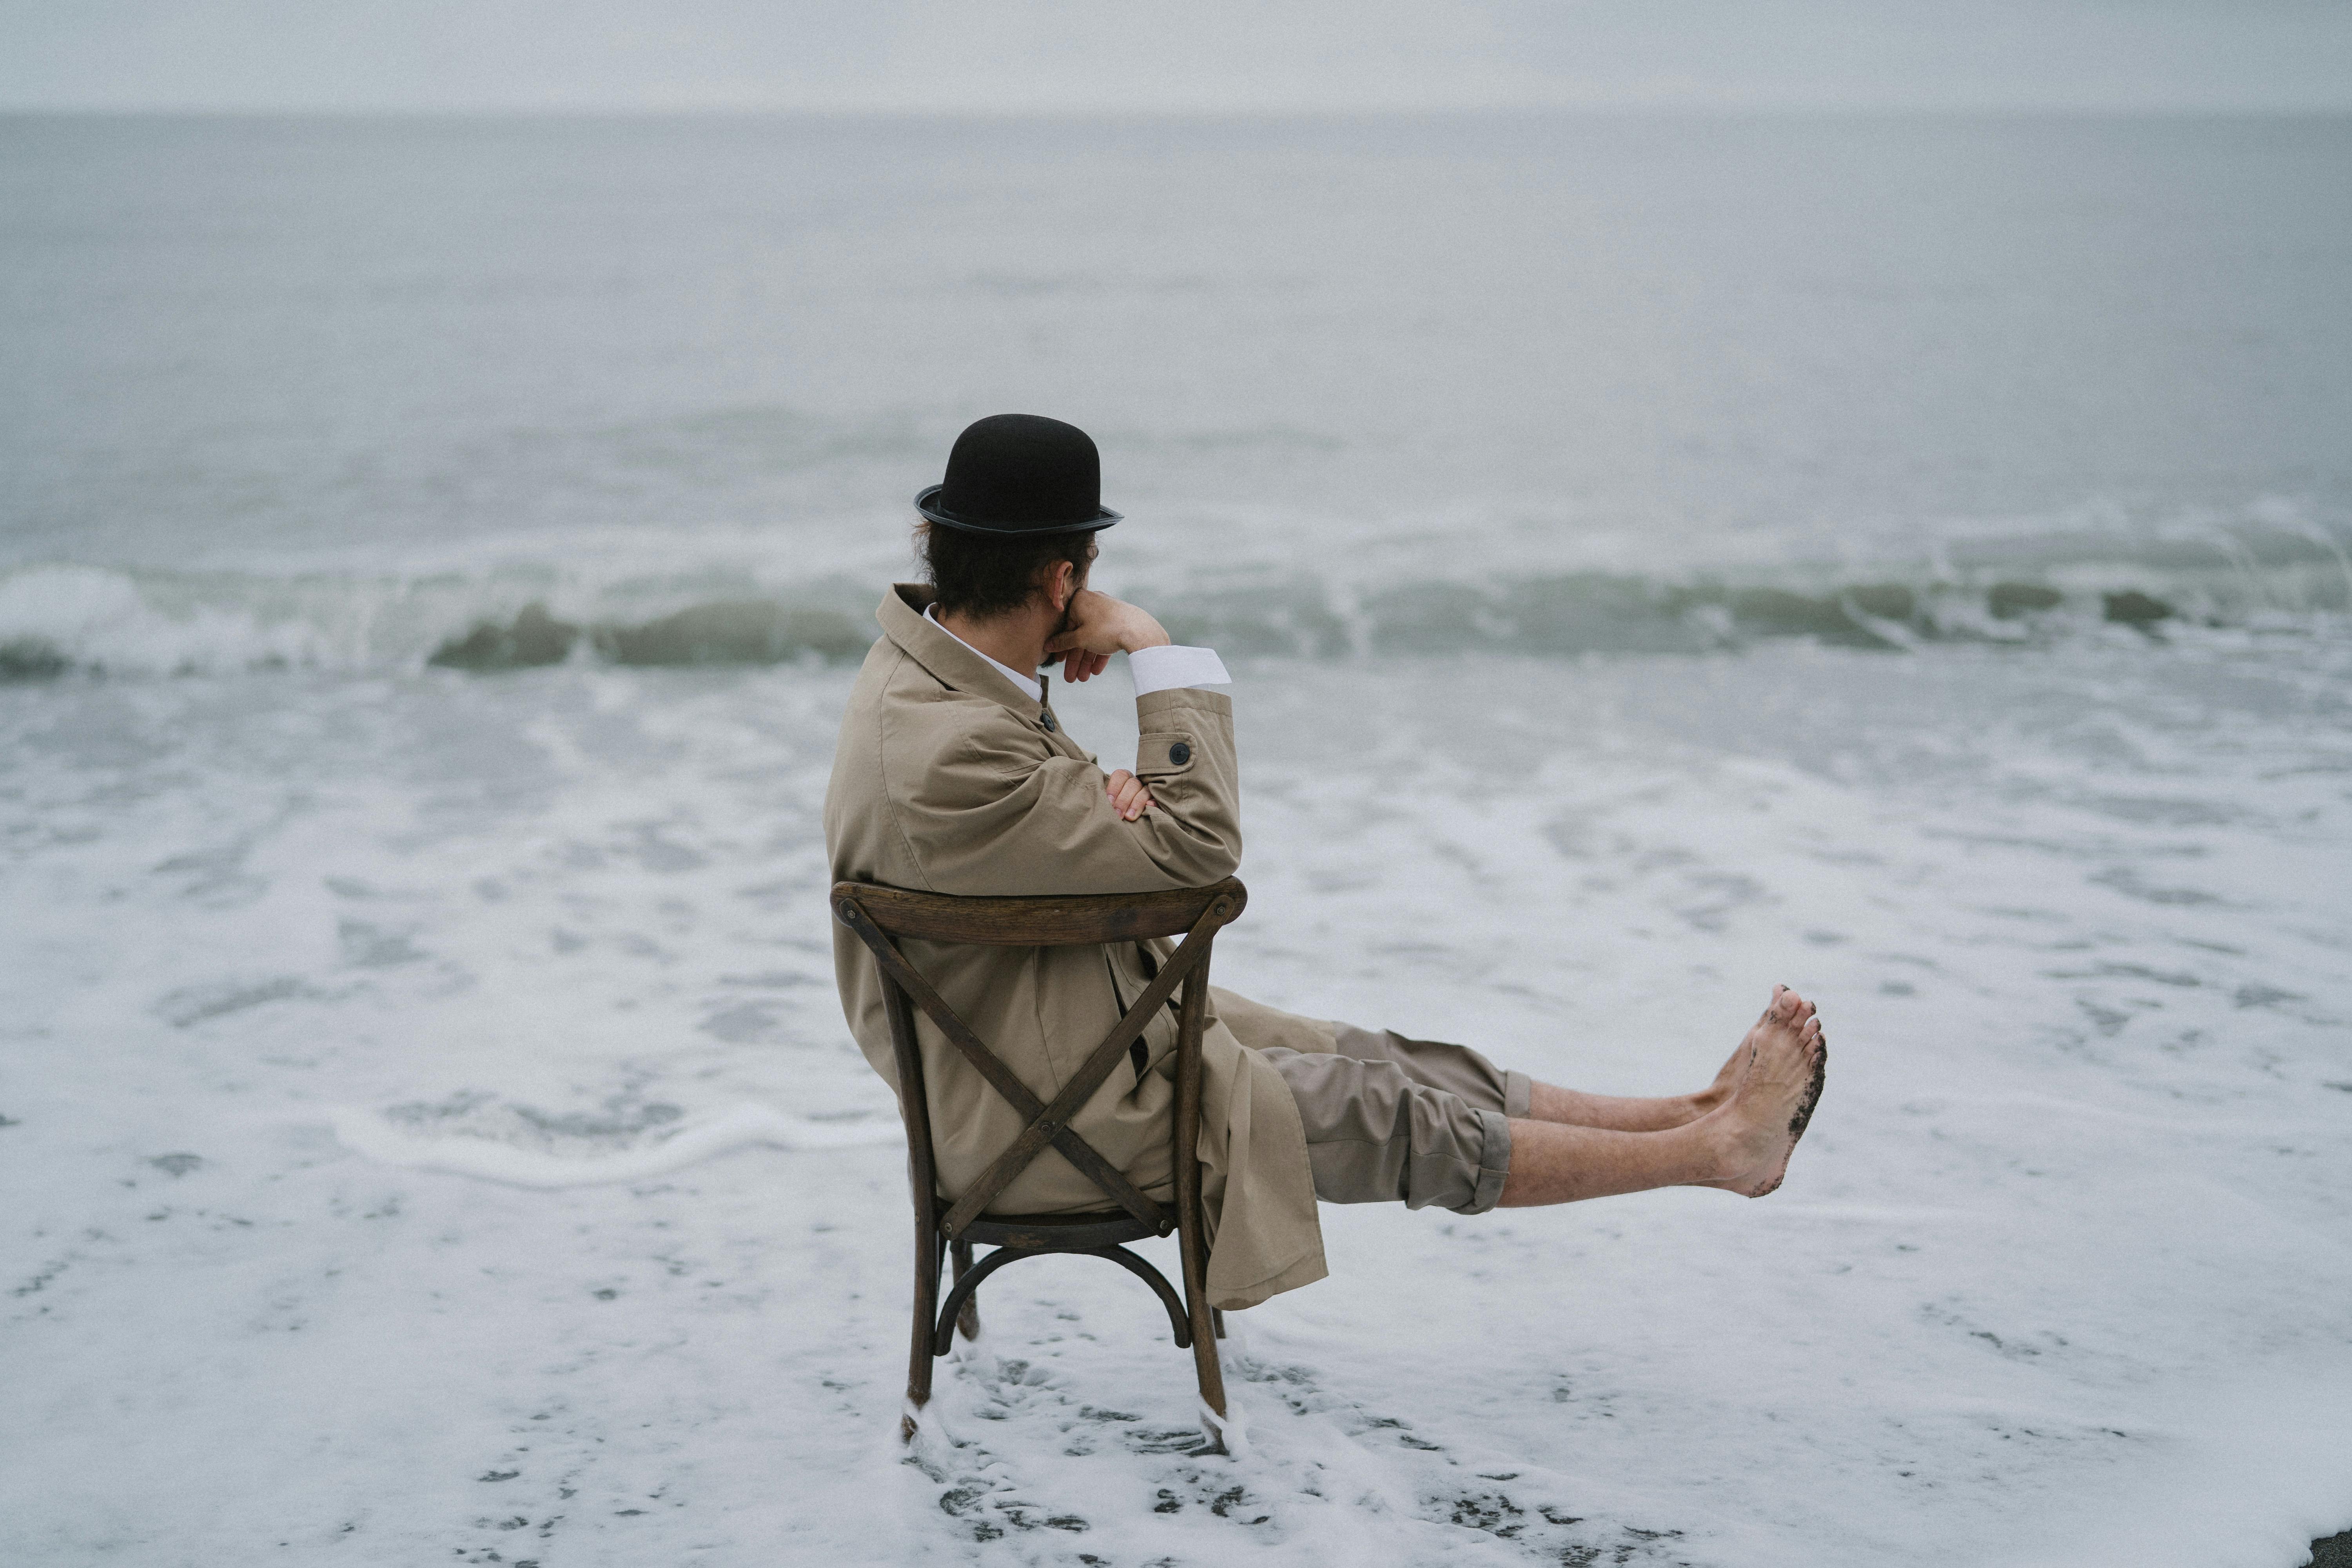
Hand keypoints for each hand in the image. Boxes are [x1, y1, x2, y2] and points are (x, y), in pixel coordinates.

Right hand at [1045, 589, 1170, 681]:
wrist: (1140, 630)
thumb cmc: (1106, 629)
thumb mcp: (1080, 638)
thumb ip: (1063, 642)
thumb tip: (1049, 645)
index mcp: (1079, 600)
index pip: (1066, 626)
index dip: (1062, 647)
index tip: (1059, 662)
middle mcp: (1092, 602)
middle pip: (1080, 635)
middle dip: (1076, 659)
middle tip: (1071, 677)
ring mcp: (1107, 611)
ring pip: (1093, 638)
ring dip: (1087, 660)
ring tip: (1084, 678)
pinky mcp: (1119, 621)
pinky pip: (1106, 637)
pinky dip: (1100, 653)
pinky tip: (1097, 670)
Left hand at [1105, 768, 1154, 820]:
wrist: (1128, 818)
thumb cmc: (1114, 807)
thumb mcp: (1109, 800)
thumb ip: (1104, 798)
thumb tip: (1098, 800)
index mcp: (1124, 778)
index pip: (1120, 776)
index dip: (1114, 788)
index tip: (1109, 802)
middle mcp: (1136, 782)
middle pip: (1132, 785)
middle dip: (1123, 800)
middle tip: (1118, 815)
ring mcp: (1147, 790)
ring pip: (1144, 791)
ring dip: (1137, 804)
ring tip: (1129, 817)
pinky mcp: (1157, 800)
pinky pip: (1157, 799)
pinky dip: (1154, 802)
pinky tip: (1150, 807)